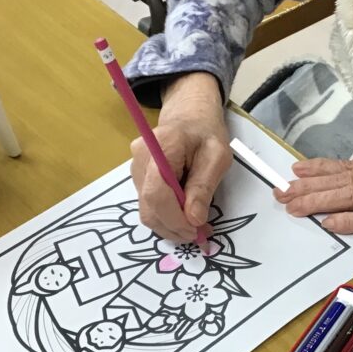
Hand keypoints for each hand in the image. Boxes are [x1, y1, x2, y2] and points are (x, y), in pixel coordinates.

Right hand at [130, 72, 229, 241]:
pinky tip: (184, 215)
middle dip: (173, 227)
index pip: (157, 192)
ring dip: (170, 224)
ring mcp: (135, 168)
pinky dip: (166, 216)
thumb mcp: (217, 156)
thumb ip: (204, 186)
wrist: (189, 116)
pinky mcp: (138, 178)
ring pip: (147, 209)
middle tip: (199, 235)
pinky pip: (148, 204)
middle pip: (148, 205)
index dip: (174, 218)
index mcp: (162, 146)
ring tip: (195, 226)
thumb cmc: (206, 133)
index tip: (196, 231)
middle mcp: (140, 158)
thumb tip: (194, 219)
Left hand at [275, 139, 352, 239]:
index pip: (351, 163)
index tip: (295, 173)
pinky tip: (328, 222)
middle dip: (309, 187)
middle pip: (344, 178)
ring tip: (294, 206)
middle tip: (282, 193)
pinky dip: (350, 220)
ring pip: (352, 195)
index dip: (320, 169)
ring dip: (319, 202)